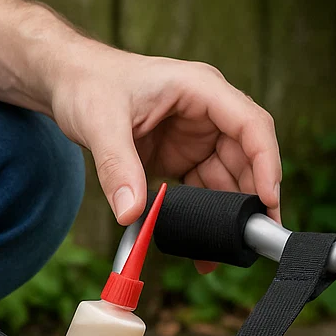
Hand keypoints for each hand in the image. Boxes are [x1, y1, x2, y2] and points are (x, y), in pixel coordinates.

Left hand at [48, 44, 281, 270]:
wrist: (67, 83)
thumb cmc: (88, 84)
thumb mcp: (100, 123)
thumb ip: (118, 168)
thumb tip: (131, 214)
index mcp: (201, 89)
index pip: (251, 125)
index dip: (266, 163)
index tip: (267, 200)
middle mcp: (208, 113)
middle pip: (246, 159)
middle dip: (250, 200)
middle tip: (249, 239)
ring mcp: (198, 137)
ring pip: (228, 181)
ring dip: (226, 217)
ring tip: (219, 251)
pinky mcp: (183, 158)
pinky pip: (204, 192)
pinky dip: (203, 219)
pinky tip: (200, 245)